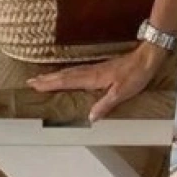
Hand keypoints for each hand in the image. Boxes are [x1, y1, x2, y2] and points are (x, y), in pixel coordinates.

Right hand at [27, 42, 169, 121]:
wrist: (146, 58)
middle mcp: (90, 72)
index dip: (50, 84)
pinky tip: (66, 75)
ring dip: (54, 76)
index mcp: (93, 78)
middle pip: (64, 75)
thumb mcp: (121, 93)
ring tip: (42, 78)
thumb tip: (90, 117)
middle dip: (46, 79)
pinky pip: (78, 71)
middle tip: (30, 82)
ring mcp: (95, 69)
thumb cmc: (136, 75)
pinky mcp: (100, 68)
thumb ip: (105, 104)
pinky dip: (67, 74)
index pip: (67, 82)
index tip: (34, 85)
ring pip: (70, 72)